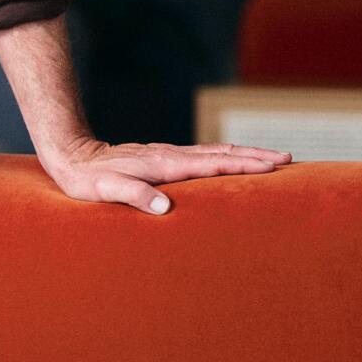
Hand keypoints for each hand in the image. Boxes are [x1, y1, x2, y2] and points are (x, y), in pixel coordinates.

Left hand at [37, 133, 292, 214]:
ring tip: (273, 158)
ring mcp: (169, 155)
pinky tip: (233, 161)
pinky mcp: (164, 158)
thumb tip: (164, 209)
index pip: (213, 165)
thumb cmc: (87, 179)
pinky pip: (204, 156)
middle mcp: (172, 156)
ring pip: (216, 152)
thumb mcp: (106, 190)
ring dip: (246, 154)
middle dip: (256, 156)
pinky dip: (227, 157)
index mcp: (165, 164)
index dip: (244, 166)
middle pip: (223, 153)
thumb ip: (134, 196)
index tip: (273, 167)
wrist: (71, 155)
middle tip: (289, 158)